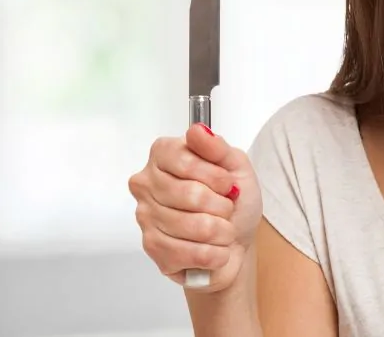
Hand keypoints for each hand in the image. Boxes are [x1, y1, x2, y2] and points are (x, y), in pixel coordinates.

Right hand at [127, 123, 262, 292]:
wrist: (237, 240)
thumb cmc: (234, 200)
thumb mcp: (236, 166)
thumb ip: (217, 147)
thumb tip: (197, 131)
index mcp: (164, 156)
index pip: (182, 159)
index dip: (214, 175)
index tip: (227, 183)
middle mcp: (147, 184)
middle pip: (189, 194)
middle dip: (222, 206)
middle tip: (227, 208)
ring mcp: (146, 217)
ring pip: (192, 226)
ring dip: (221, 231)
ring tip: (223, 229)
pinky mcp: (152, 248)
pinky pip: (189, 252)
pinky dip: (214, 254)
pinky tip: (215, 249)